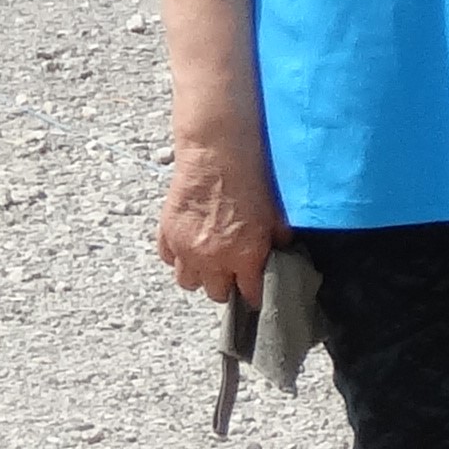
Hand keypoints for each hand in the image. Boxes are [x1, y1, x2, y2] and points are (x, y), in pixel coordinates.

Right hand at [155, 127, 280, 301]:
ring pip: (189, 282)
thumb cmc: (250, 179)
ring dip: (200, 275)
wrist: (216, 155)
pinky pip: (169, 260)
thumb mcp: (275, 212)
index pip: (250, 294)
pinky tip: (190, 246)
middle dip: (227, 286)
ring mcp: (186, 249)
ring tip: (209, 262)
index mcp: (244, 256)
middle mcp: (212, 259)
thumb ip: (277, 239)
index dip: (255, 294)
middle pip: (217, 294)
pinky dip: (178, 257)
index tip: (256, 291)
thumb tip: (281, 251)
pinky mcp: (167, 234)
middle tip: (233, 273)